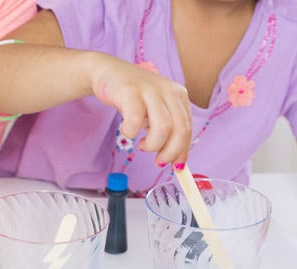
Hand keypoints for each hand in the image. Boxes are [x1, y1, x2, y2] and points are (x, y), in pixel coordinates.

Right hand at [88, 52, 191, 166]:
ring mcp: (150, 89)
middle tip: (158, 161)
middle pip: (180, 129)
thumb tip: (178, 163)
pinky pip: (135, 120)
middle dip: (170, 152)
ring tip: (142, 145)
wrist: (108, 72)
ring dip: (152, 144)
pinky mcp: (130, 91)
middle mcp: (168, 90)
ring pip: (163, 127)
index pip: (188, 128)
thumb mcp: (155, 112)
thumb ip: (168, 132)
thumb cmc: (133, 97)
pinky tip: (127, 131)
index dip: (182, 151)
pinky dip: (131, 133)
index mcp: (178, 95)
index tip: (175, 167)